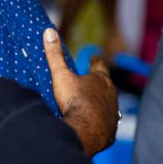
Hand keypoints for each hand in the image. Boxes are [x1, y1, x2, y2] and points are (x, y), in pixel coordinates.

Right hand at [43, 27, 117, 155]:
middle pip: (106, 85)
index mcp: (100, 80)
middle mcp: (111, 94)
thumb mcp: (62, 76)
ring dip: (102, 102)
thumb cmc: (75, 101)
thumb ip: (55, 55)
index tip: (95, 57)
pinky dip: (102, 120)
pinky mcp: (111, 128)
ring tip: (96, 102)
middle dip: (100, 82)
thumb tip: (49, 31)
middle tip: (96, 80)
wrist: (86, 132)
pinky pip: (107, 122)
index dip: (96, 61)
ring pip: (109, 103)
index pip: (99, 66)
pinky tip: (98, 124)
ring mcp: (113, 112)